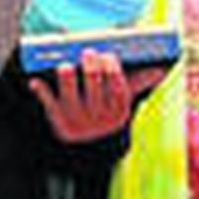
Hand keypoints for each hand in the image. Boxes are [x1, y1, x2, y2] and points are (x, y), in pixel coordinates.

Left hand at [30, 49, 166, 142]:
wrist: (89, 145)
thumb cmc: (107, 111)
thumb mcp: (124, 102)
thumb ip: (140, 83)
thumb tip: (162, 69)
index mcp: (119, 110)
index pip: (117, 87)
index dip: (112, 69)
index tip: (108, 55)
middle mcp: (99, 118)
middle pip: (94, 88)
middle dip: (91, 68)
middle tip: (88, 52)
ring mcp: (78, 121)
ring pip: (70, 96)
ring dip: (67, 79)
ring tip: (65, 65)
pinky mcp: (59, 122)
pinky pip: (49, 105)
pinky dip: (42, 92)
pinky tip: (36, 80)